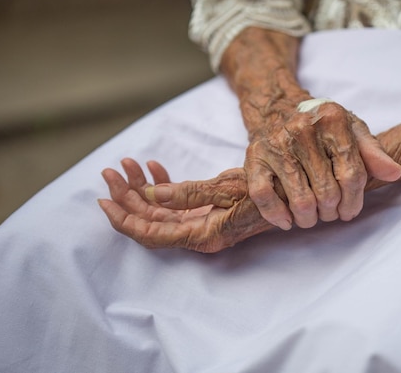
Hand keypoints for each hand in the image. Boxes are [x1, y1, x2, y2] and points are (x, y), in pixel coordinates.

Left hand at [98, 158, 272, 252]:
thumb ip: (188, 194)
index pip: (152, 234)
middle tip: (111, 173)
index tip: (104, 200)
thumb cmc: (269, 191)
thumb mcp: (229, 188)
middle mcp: (198, 233)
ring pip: (161, 211)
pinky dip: (163, 186)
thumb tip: (151, 195)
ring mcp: (202, 222)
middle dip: (128, 197)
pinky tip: (154, 168)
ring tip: (127, 165)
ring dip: (142, 189)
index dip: (125, 220)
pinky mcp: (207, 210)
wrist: (295, 190)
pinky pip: (177, 202)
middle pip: (151, 221)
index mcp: (202, 234)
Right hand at [222, 27, 400, 230]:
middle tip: (330, 213)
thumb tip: (394, 173)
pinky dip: (277, 215)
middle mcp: (303, 128)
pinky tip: (287, 221)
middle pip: (327, 192)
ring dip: (309, 219)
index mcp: (332, 119)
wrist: (277, 108)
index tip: (350, 211)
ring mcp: (276, 143)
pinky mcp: (254, 157)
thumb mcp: (352, 130)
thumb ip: (374, 152)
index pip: (352, 174)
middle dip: (332, 212)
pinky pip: (264, 196)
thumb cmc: (321, 127)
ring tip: (312, 217)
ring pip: (300, 200)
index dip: (354, 201)